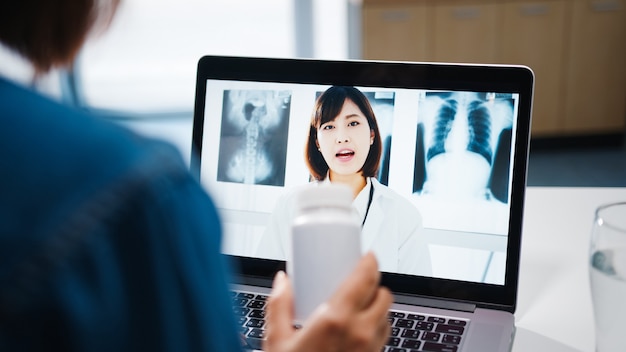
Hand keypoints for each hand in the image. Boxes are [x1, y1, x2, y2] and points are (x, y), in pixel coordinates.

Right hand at [263, 252, 391, 351]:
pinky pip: (383, 337)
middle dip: (374, 284)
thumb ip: (278, 305)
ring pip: (387, 317)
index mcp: (337, 320)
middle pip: (383, 295)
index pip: (365, 278)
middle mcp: (360, 334)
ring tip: (359, 304)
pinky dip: (377, 326)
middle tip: (360, 280)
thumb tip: (281, 280)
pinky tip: (359, 329)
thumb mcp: (276, 340)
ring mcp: (369, 351)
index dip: (371, 261)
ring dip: (378, 306)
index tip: (368, 255)